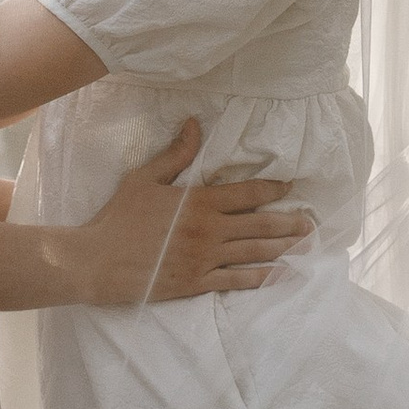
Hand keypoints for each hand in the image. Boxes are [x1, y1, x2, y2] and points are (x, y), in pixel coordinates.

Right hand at [68, 121, 312, 305]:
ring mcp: (205, 259)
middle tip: (312, 223)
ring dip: (284, 249)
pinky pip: (238, 281)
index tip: (290, 187)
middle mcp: (209, 230)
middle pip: (260, 225)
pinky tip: (281, 275)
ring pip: (255, 253)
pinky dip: (263, 278)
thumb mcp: (144, 178)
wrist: (96, 260)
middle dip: (289, 223)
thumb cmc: (118, 218)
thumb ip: (176, 155)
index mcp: (198, 201)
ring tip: (305, 246)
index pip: (247, 194)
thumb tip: (195, 125)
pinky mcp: (197, 283)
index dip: (273, 189)